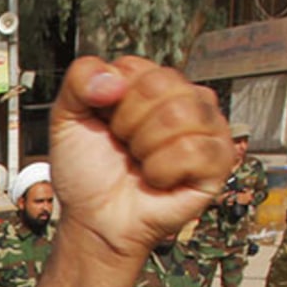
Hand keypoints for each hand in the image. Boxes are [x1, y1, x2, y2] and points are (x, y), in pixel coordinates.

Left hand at [49, 56, 235, 263]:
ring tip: (140, 163)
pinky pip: (194, 149)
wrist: (95, 219)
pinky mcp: (219, 160)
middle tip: (124, 147)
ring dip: (145, 147)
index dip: (109, 101)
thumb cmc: (88, 172)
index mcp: (153, 84)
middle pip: (161, 84)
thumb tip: (113, 79)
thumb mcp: (67, 119)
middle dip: (128, 123)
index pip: (135, 67)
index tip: (105, 125)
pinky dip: (163, 170)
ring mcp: (206, 128)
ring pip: (180, 113)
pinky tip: (157, 180)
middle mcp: (185, 99)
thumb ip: (79, 79)